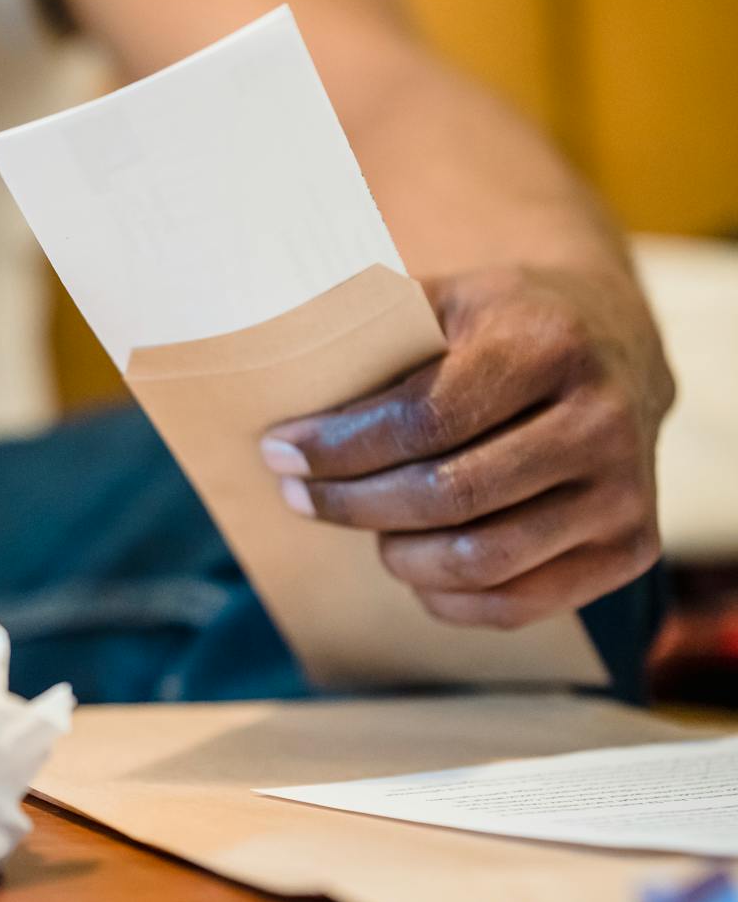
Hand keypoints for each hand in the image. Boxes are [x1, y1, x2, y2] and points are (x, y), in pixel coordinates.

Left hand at [261, 264, 672, 629]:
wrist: (614, 348)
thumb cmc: (499, 326)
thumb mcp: (444, 298)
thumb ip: (372, 327)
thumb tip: (271, 362)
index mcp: (547, 344)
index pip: (423, 420)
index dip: (340, 448)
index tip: (280, 452)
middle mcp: (600, 420)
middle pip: (446, 495)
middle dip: (351, 503)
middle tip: (296, 495)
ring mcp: (623, 492)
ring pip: (478, 558)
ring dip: (395, 553)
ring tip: (360, 523)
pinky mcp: (630, 549)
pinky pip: (516, 603)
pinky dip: (445, 596)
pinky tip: (410, 562)